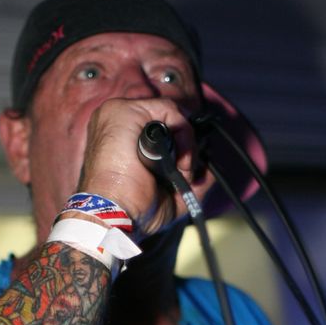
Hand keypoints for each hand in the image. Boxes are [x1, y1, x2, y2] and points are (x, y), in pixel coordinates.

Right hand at [78, 97, 213, 239]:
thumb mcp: (171, 198)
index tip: (188, 164)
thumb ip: (191, 181)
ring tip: (183, 169)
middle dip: (186, 144)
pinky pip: (168, 111)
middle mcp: (120, 125)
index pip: (159, 129)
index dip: (180, 144)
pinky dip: (183, 134)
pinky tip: (180, 159)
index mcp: (122, 142)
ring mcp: (120, 115)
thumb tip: (210, 171)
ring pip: (170, 114)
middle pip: (166, 121)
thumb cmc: (134, 211)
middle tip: (188, 170)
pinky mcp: (125, 112)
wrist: (115, 213)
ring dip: (186, 142)